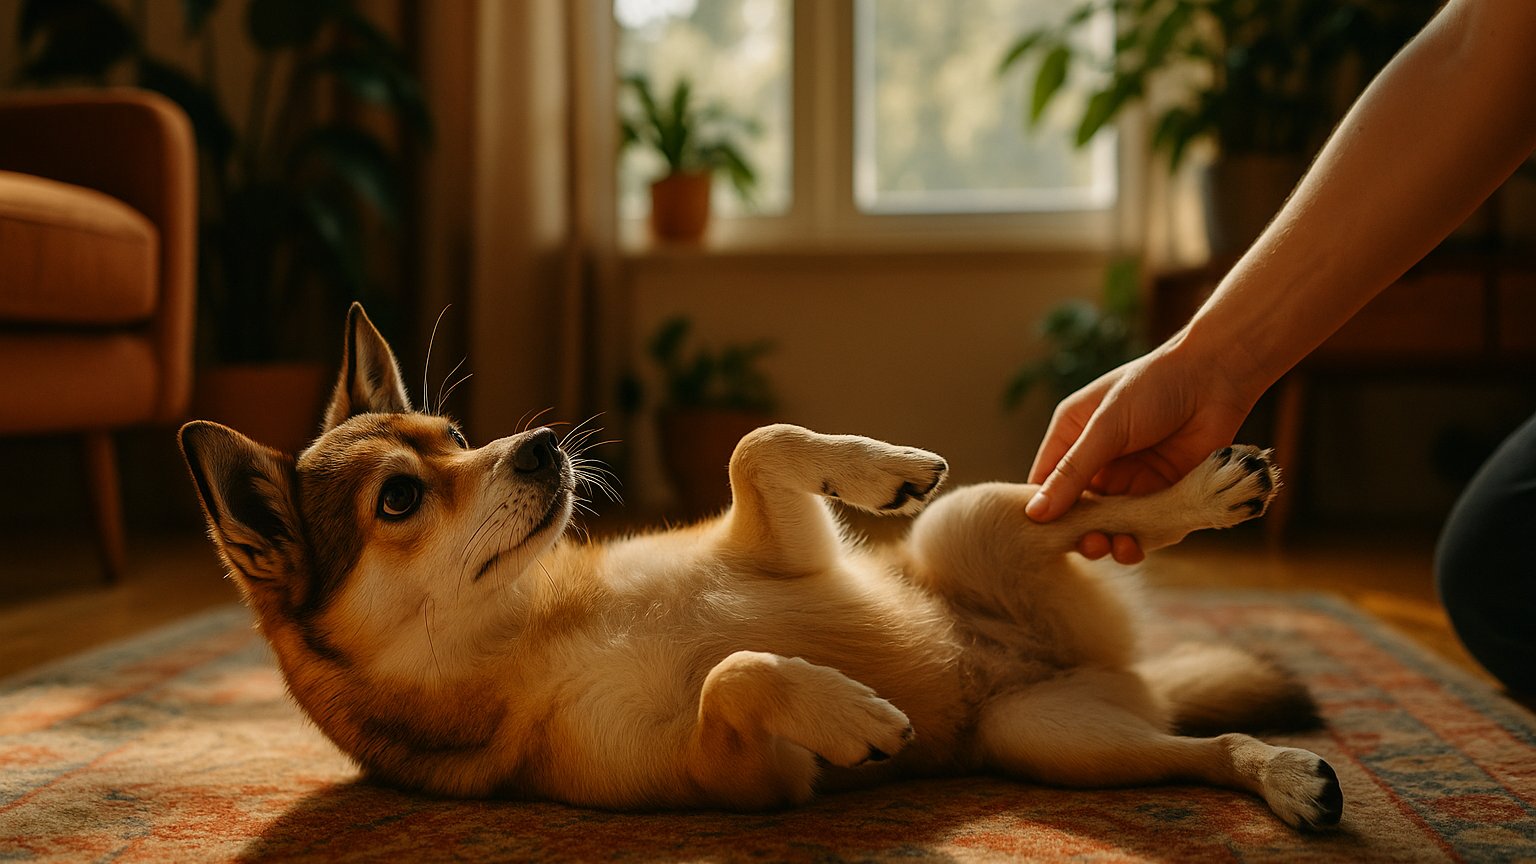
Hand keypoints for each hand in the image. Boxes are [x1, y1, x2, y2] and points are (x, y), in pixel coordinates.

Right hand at [1025, 334, 1259, 562]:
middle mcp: (1098, 463)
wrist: (1218, 377)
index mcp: (1072, 438)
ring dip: (1110, 541)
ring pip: (1111, 525)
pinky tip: (1137, 543)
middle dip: (1079, 532)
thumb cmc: (1153, 387)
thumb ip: (1072, 472)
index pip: (1045, 484)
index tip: (1041, 538)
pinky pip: (1146, 527)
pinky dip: (1141, 540)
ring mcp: (1131, 480)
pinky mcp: (1163, 493)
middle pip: (1077, 512)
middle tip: (1090, 542)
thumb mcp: (1105, 428)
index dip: (1041, 512)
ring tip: (1116, 545)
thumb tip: (1034, 513)